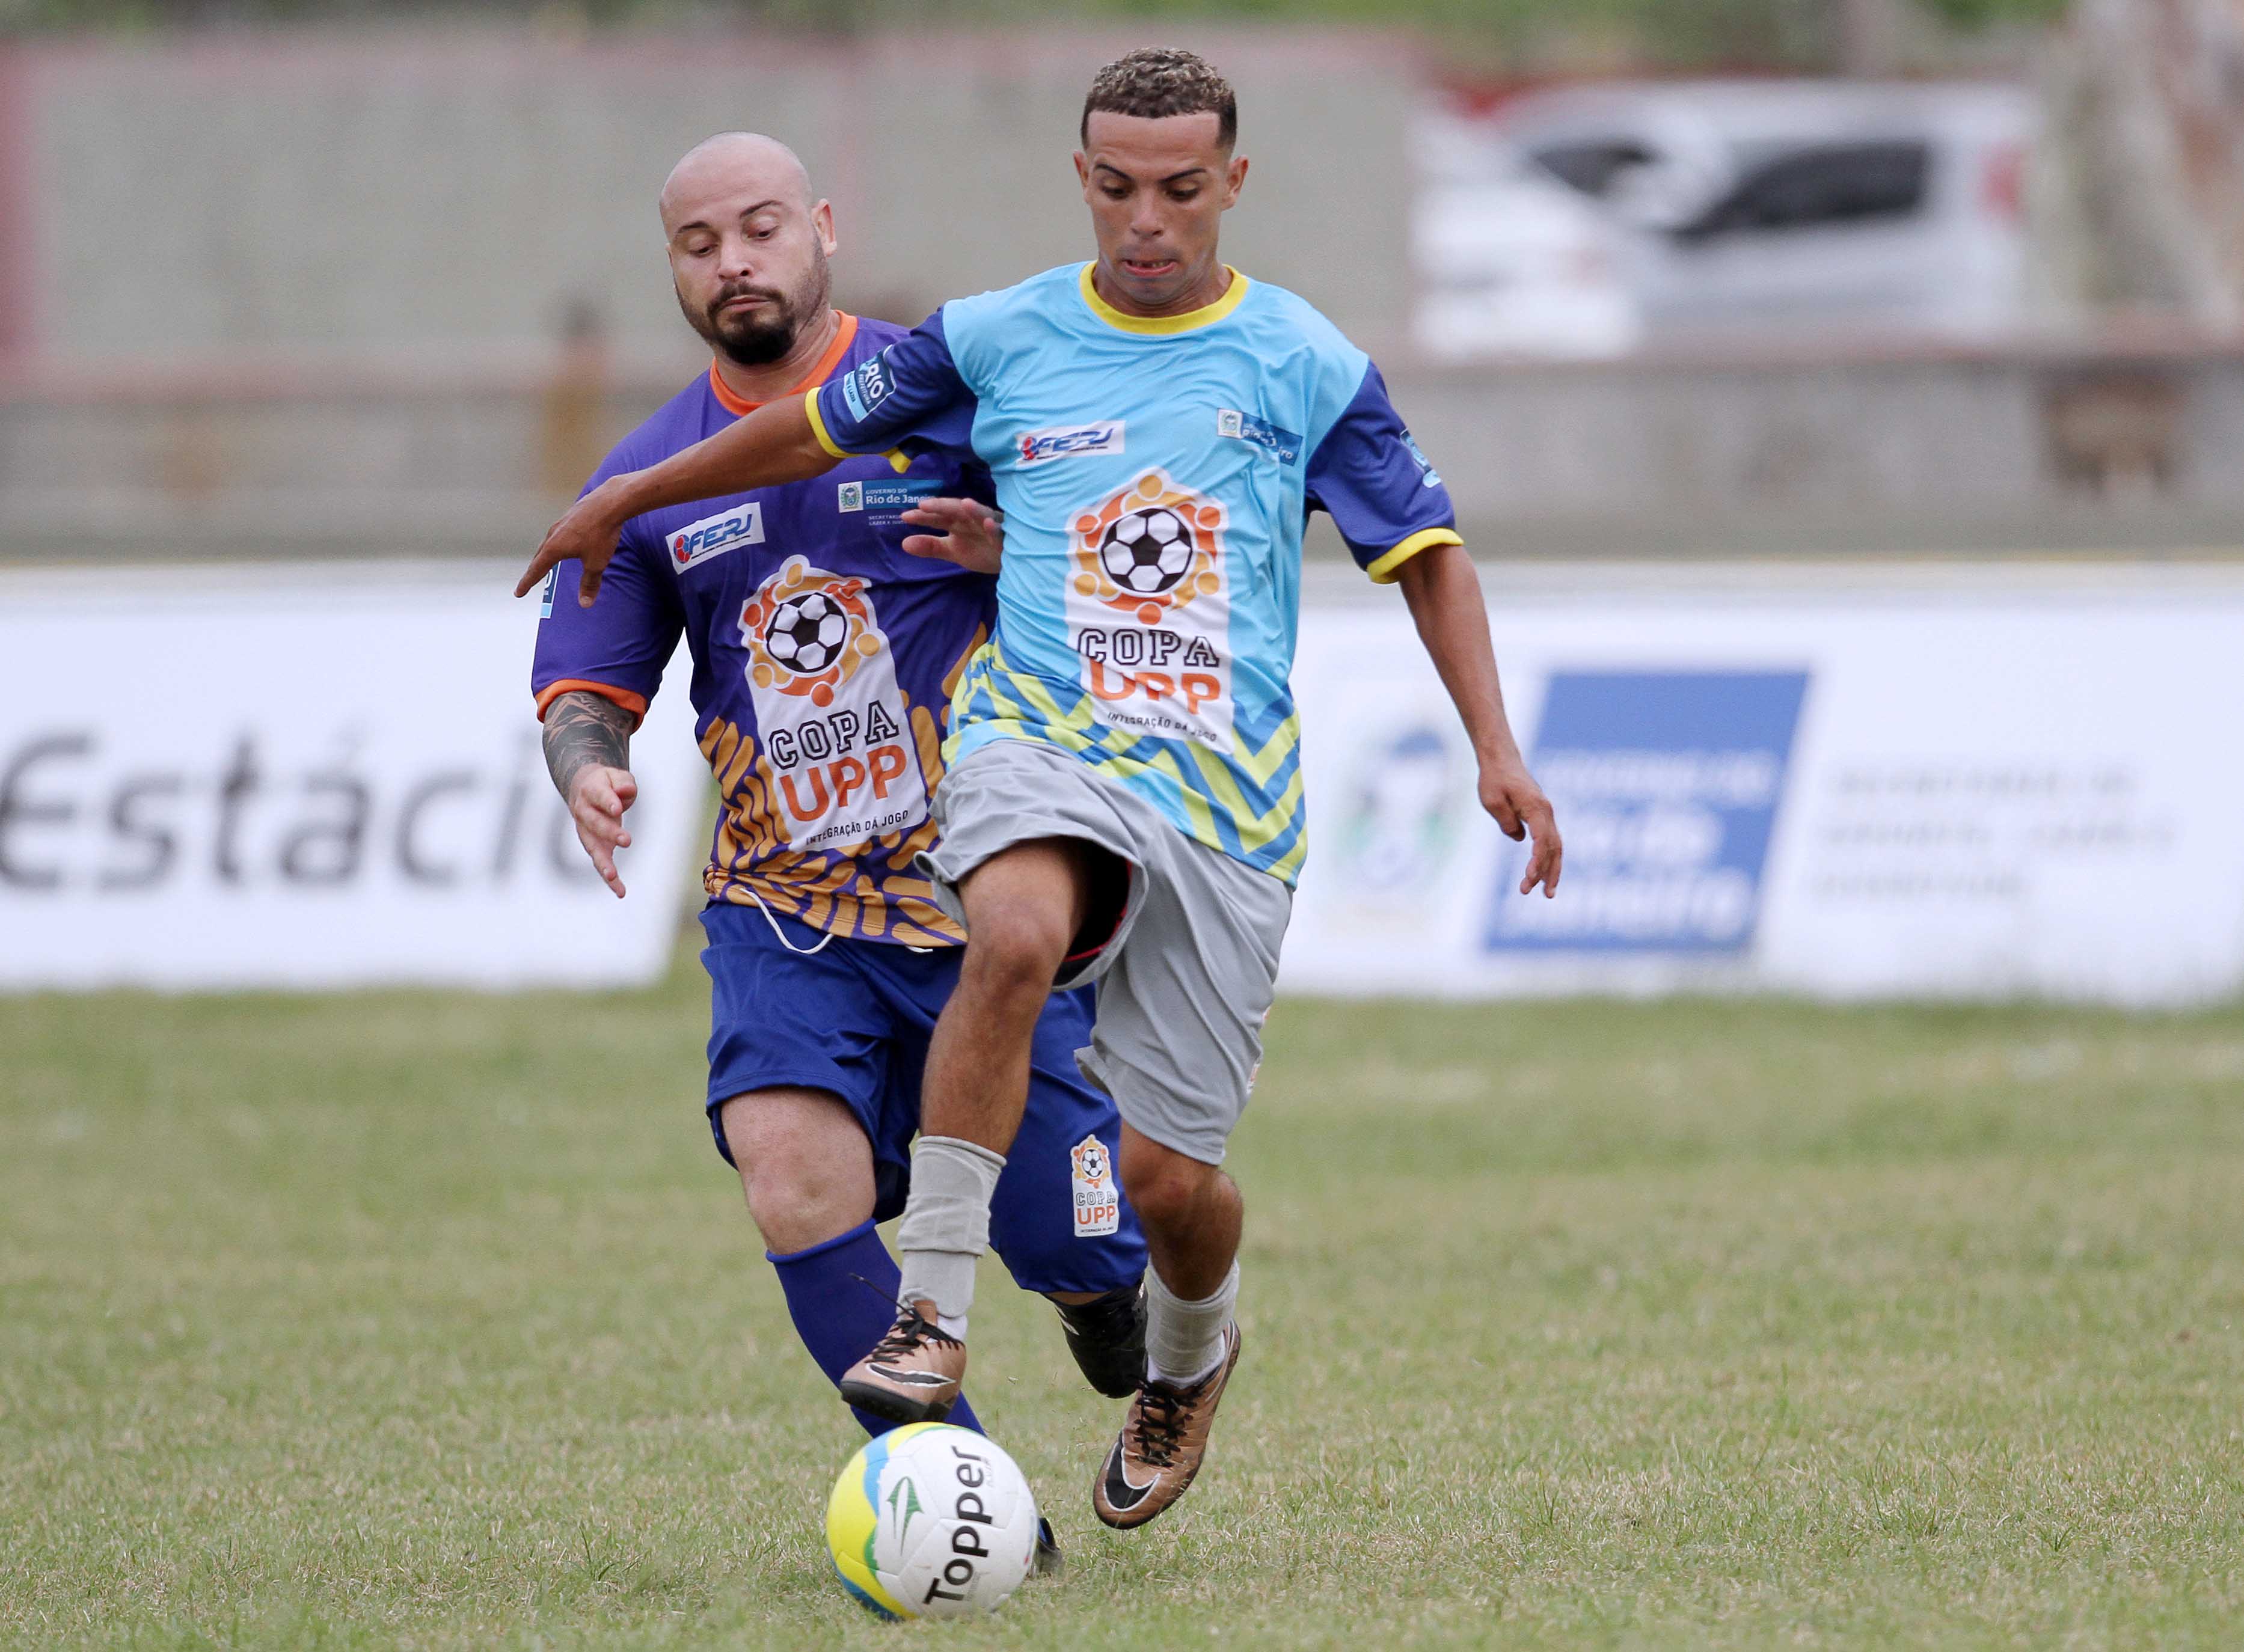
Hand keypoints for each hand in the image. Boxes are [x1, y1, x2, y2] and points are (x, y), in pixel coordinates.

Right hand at [516, 474, 636, 605]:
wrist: (610, 503)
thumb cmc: (601, 533)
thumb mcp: (596, 563)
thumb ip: (589, 583)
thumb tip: (585, 604)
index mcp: (554, 548)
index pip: (537, 570)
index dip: (527, 583)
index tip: (518, 593)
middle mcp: (553, 534)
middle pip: (540, 555)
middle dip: (534, 569)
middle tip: (528, 580)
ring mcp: (561, 523)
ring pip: (549, 542)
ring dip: (545, 554)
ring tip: (544, 562)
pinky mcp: (571, 516)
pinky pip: (560, 533)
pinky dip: (557, 542)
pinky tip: (564, 541)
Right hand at [567, 764, 637, 897]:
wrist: (584, 788)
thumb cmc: (607, 783)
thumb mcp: (617, 776)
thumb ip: (624, 783)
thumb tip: (625, 793)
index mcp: (591, 790)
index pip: (599, 795)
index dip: (608, 802)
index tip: (617, 808)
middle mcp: (584, 812)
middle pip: (595, 823)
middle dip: (609, 832)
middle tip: (627, 840)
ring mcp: (586, 831)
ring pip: (592, 848)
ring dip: (603, 862)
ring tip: (612, 876)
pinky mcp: (594, 846)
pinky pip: (600, 862)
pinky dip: (610, 878)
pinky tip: (620, 892)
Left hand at [900, 497, 1003, 574]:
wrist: (1008, 560)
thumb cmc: (980, 549)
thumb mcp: (953, 550)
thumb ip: (931, 547)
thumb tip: (904, 543)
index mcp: (957, 522)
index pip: (938, 517)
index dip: (923, 517)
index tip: (905, 517)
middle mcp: (972, 520)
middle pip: (956, 510)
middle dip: (942, 506)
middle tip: (924, 505)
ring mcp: (989, 527)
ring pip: (981, 515)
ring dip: (974, 509)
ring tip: (964, 503)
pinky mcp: (1006, 537)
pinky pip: (1001, 532)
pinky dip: (995, 528)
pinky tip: (989, 523)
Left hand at [1481, 752, 1561, 897]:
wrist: (1501, 759)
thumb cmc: (1494, 778)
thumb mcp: (1492, 800)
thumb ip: (1506, 821)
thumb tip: (1519, 838)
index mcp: (1536, 808)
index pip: (1542, 841)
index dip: (1538, 862)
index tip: (1529, 878)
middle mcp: (1546, 812)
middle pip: (1554, 848)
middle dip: (1550, 873)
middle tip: (1543, 896)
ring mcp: (1546, 814)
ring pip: (1555, 847)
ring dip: (1552, 870)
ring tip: (1547, 893)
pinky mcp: (1541, 816)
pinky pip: (1549, 841)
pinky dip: (1548, 858)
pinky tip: (1541, 873)